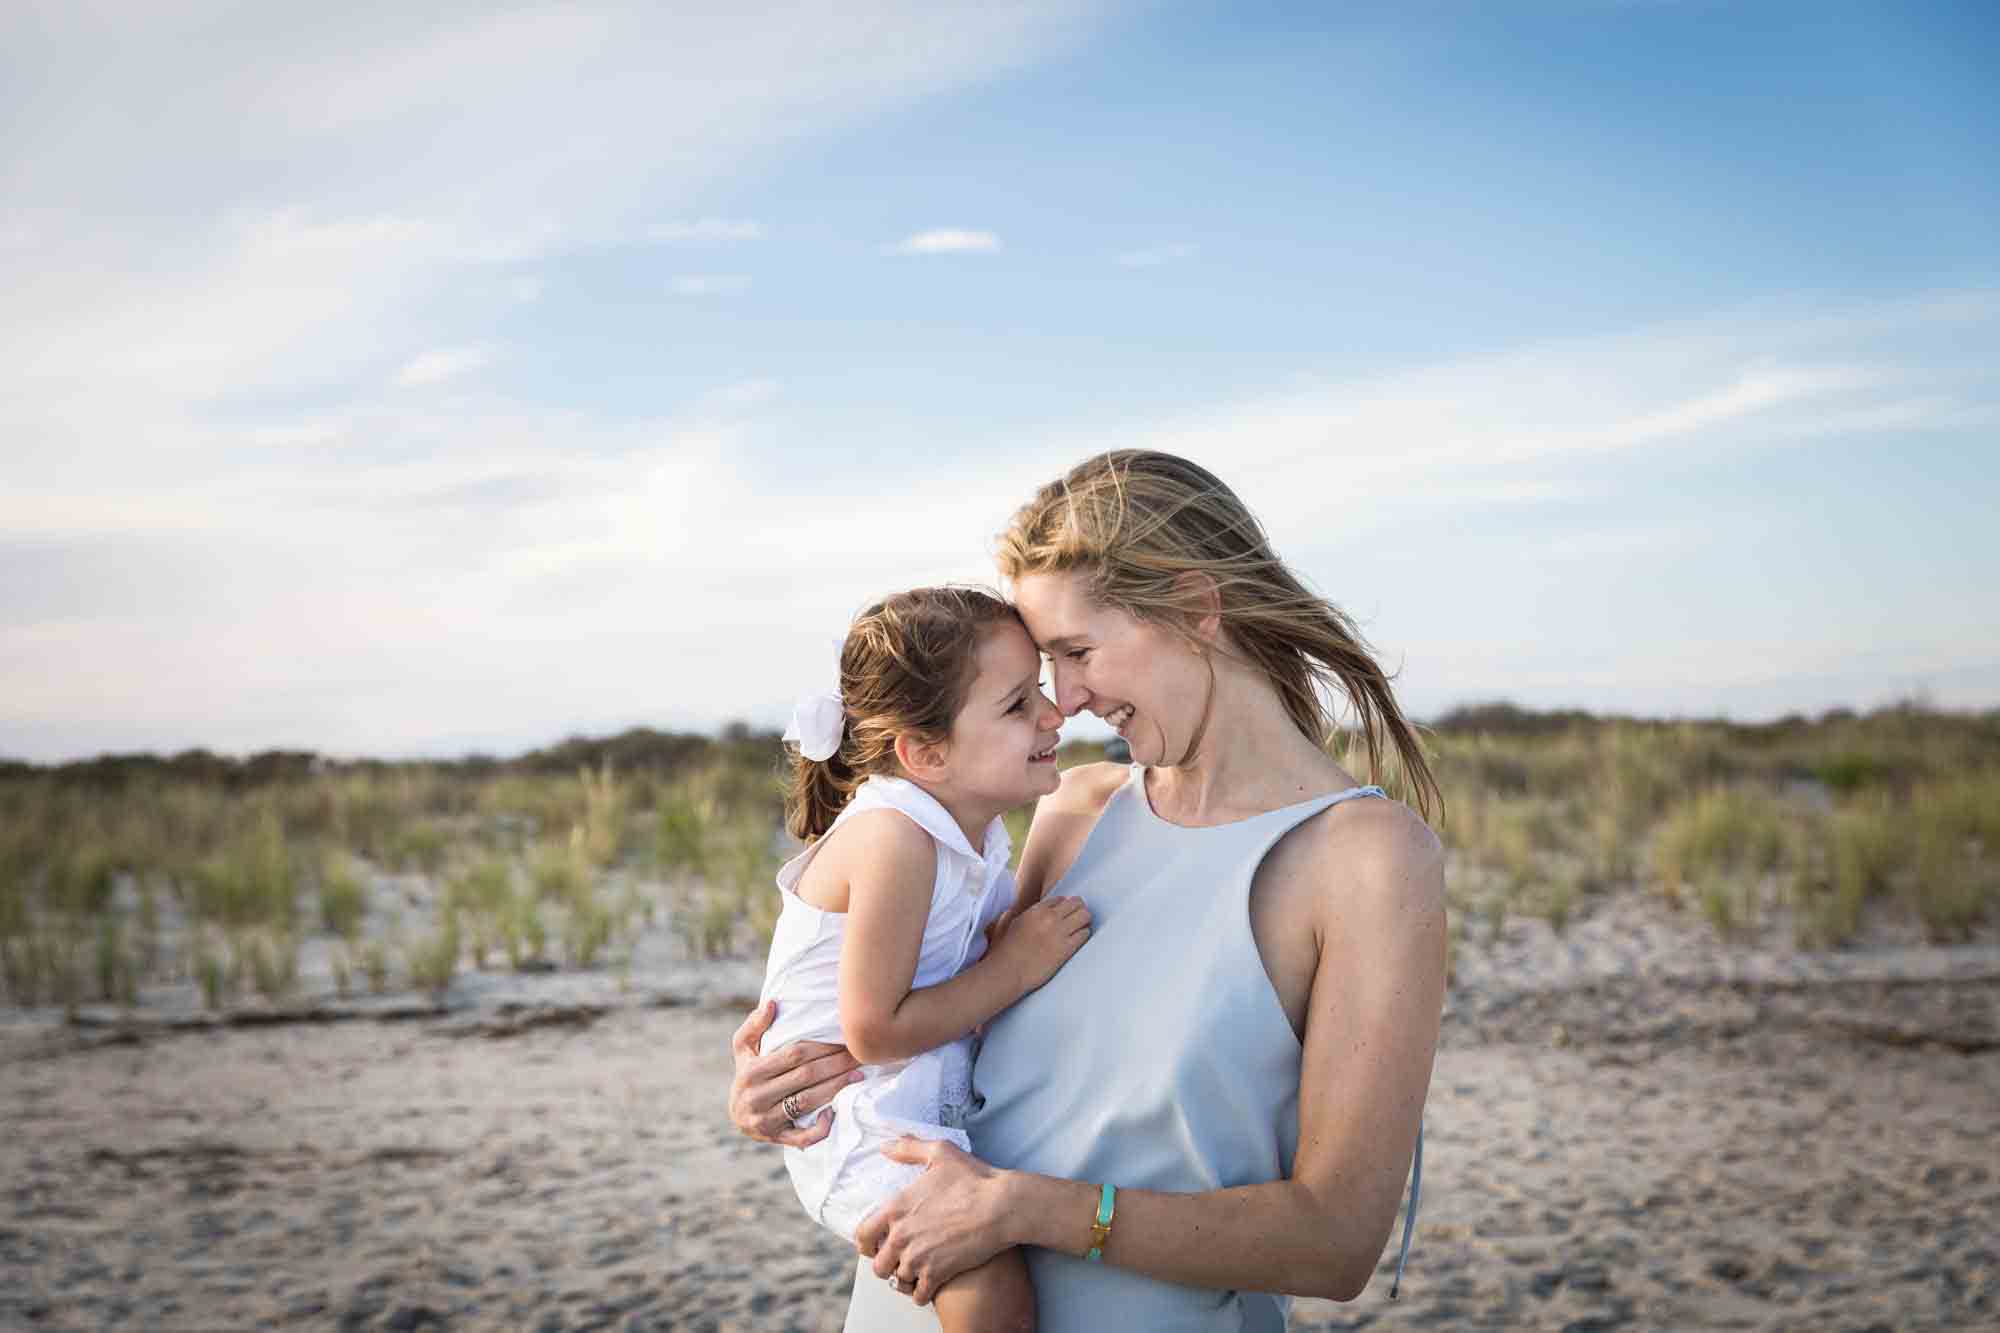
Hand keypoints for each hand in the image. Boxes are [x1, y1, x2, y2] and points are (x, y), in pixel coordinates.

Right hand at [727, 1000, 862, 1146]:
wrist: (737, 1115)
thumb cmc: (747, 1074)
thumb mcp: (743, 1048)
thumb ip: (754, 1025)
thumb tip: (772, 1004)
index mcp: (751, 1072)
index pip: (794, 1055)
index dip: (822, 1047)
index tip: (843, 1041)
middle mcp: (756, 1097)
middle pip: (805, 1076)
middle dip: (836, 1064)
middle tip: (857, 1056)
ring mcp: (766, 1120)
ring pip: (808, 1102)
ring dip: (836, 1088)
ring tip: (857, 1076)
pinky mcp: (776, 1139)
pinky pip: (802, 1137)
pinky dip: (821, 1128)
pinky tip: (835, 1112)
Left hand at [855, 1137, 1014, 1305]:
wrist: (1001, 1206)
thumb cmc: (973, 1178)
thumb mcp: (939, 1153)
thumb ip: (908, 1148)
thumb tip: (885, 1146)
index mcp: (895, 1208)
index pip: (863, 1235)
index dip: (867, 1243)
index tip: (876, 1245)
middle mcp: (901, 1236)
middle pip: (879, 1265)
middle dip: (887, 1264)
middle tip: (900, 1260)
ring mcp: (918, 1257)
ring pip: (898, 1281)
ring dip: (906, 1278)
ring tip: (916, 1271)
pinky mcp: (938, 1273)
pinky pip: (919, 1295)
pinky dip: (922, 1294)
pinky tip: (930, 1285)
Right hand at [987, 894, 1090, 995]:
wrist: (1008, 971)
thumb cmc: (1008, 950)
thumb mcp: (1016, 923)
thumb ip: (1032, 915)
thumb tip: (1046, 912)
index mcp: (1036, 910)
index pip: (1061, 899)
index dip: (1065, 906)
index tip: (1066, 912)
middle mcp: (1049, 918)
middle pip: (1076, 903)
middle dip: (1079, 910)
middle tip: (1077, 918)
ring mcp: (1059, 932)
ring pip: (1085, 916)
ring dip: (1084, 921)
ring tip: (1079, 928)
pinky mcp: (1066, 948)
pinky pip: (1084, 934)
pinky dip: (1083, 935)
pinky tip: (1077, 940)